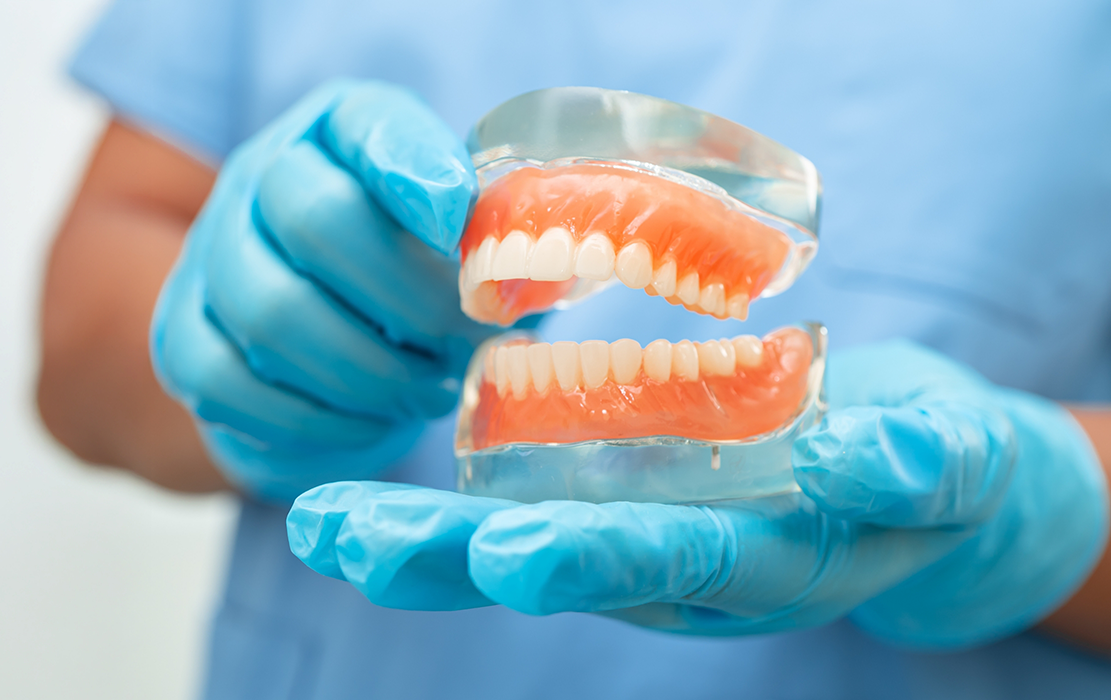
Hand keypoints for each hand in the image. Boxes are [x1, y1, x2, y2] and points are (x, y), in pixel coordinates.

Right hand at [151, 79, 489, 501]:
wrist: (296, 334)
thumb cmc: (400, 274)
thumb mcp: (453, 235)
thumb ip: (492, 237)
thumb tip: (534, 277)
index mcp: (335, 131)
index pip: (367, 125)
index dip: (413, 169)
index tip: (460, 227)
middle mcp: (257, 178)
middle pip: (315, 219)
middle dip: (408, 297)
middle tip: (464, 342)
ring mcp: (207, 258)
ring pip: (273, 313)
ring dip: (370, 368)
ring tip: (426, 388)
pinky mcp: (182, 342)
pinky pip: (236, 386)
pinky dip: (319, 415)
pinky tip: (371, 418)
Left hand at [288, 341, 1108, 647]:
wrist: (911, 476)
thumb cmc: (933, 472)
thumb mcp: (948, 462)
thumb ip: (918, 463)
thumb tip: (865, 457)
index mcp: (757, 555)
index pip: (664, 558)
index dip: (589, 558)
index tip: (506, 555)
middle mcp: (676, 557)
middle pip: (554, 560)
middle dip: (451, 558)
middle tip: (347, 541)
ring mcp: (635, 530)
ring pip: (512, 540)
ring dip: (411, 536)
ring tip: (314, 524)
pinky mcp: (613, 496)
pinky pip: (517, 502)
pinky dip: (436, 501)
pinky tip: (352, 491)